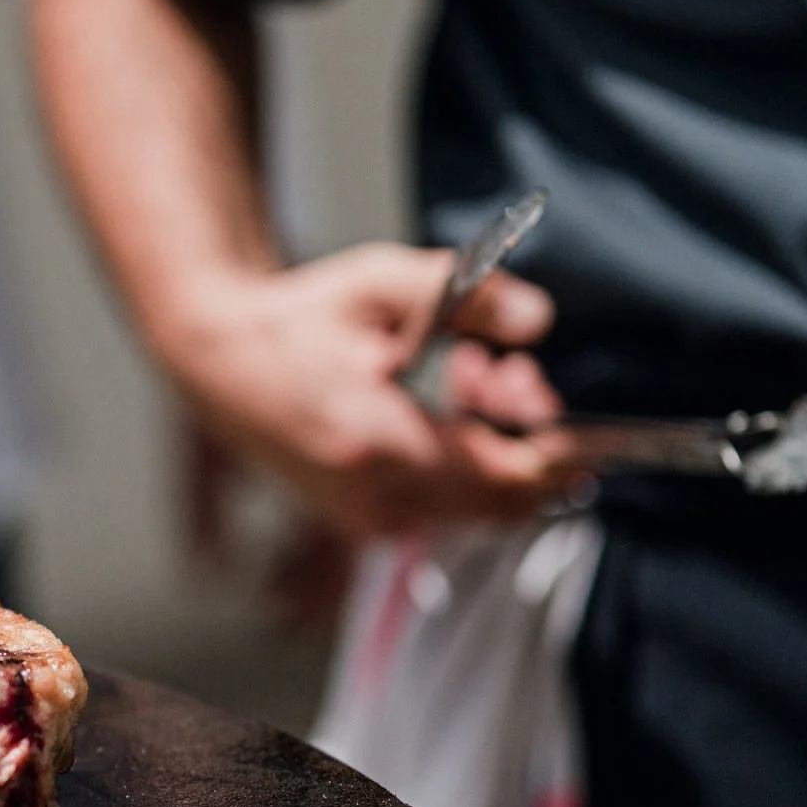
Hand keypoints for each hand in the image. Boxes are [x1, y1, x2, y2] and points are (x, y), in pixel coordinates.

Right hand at [152, 242, 585, 538]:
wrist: (220, 362)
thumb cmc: (298, 320)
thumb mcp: (381, 283)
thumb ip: (467, 293)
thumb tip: (537, 319)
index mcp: (377, 442)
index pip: (503, 476)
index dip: (557, 456)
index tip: (586, 431)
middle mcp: (373, 498)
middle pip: (499, 499)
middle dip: (523, 438)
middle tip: (505, 368)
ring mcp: (366, 520)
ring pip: (476, 507)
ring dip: (493, 450)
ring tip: (462, 376)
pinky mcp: (364, 523)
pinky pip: (446, 509)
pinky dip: (462, 465)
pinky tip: (437, 410)